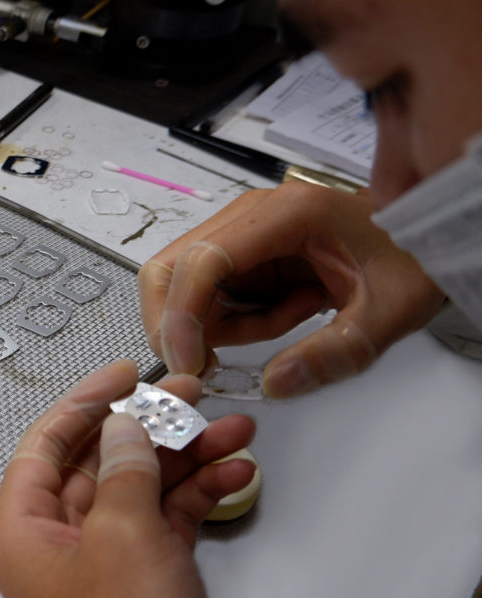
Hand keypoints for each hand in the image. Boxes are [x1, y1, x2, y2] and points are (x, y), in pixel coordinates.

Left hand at [0, 359, 255, 597]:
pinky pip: (164, 521)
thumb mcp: (123, 536)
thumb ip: (124, 468)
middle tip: (189, 396)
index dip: (85, 402)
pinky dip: (196, 495)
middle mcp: (56, 545)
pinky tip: (231, 472)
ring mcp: (102, 564)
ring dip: (184, 456)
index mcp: (22, 531)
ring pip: (139, 488)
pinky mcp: (143, 583)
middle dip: (147, 426)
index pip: (45, 443)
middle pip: (98, 461)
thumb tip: (123, 425)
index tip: (123, 374)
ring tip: (229, 429)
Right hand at [138, 181, 443, 396]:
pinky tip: (288, 313)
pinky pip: (212, 296)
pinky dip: (236, 322)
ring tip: (290, 321)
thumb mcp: (388, 313)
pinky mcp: (245, 255)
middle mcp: (252, 215)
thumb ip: (333, 351)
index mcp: (288, 214)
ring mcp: (243, 233)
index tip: (189, 364)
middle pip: (172, 267)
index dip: (183, 315)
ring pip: (185, 287)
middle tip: (205, 366)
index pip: (204, 260)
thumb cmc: (413, 259)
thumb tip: (273, 383)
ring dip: (220, 325)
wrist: (424, 238)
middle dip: (176, 324)